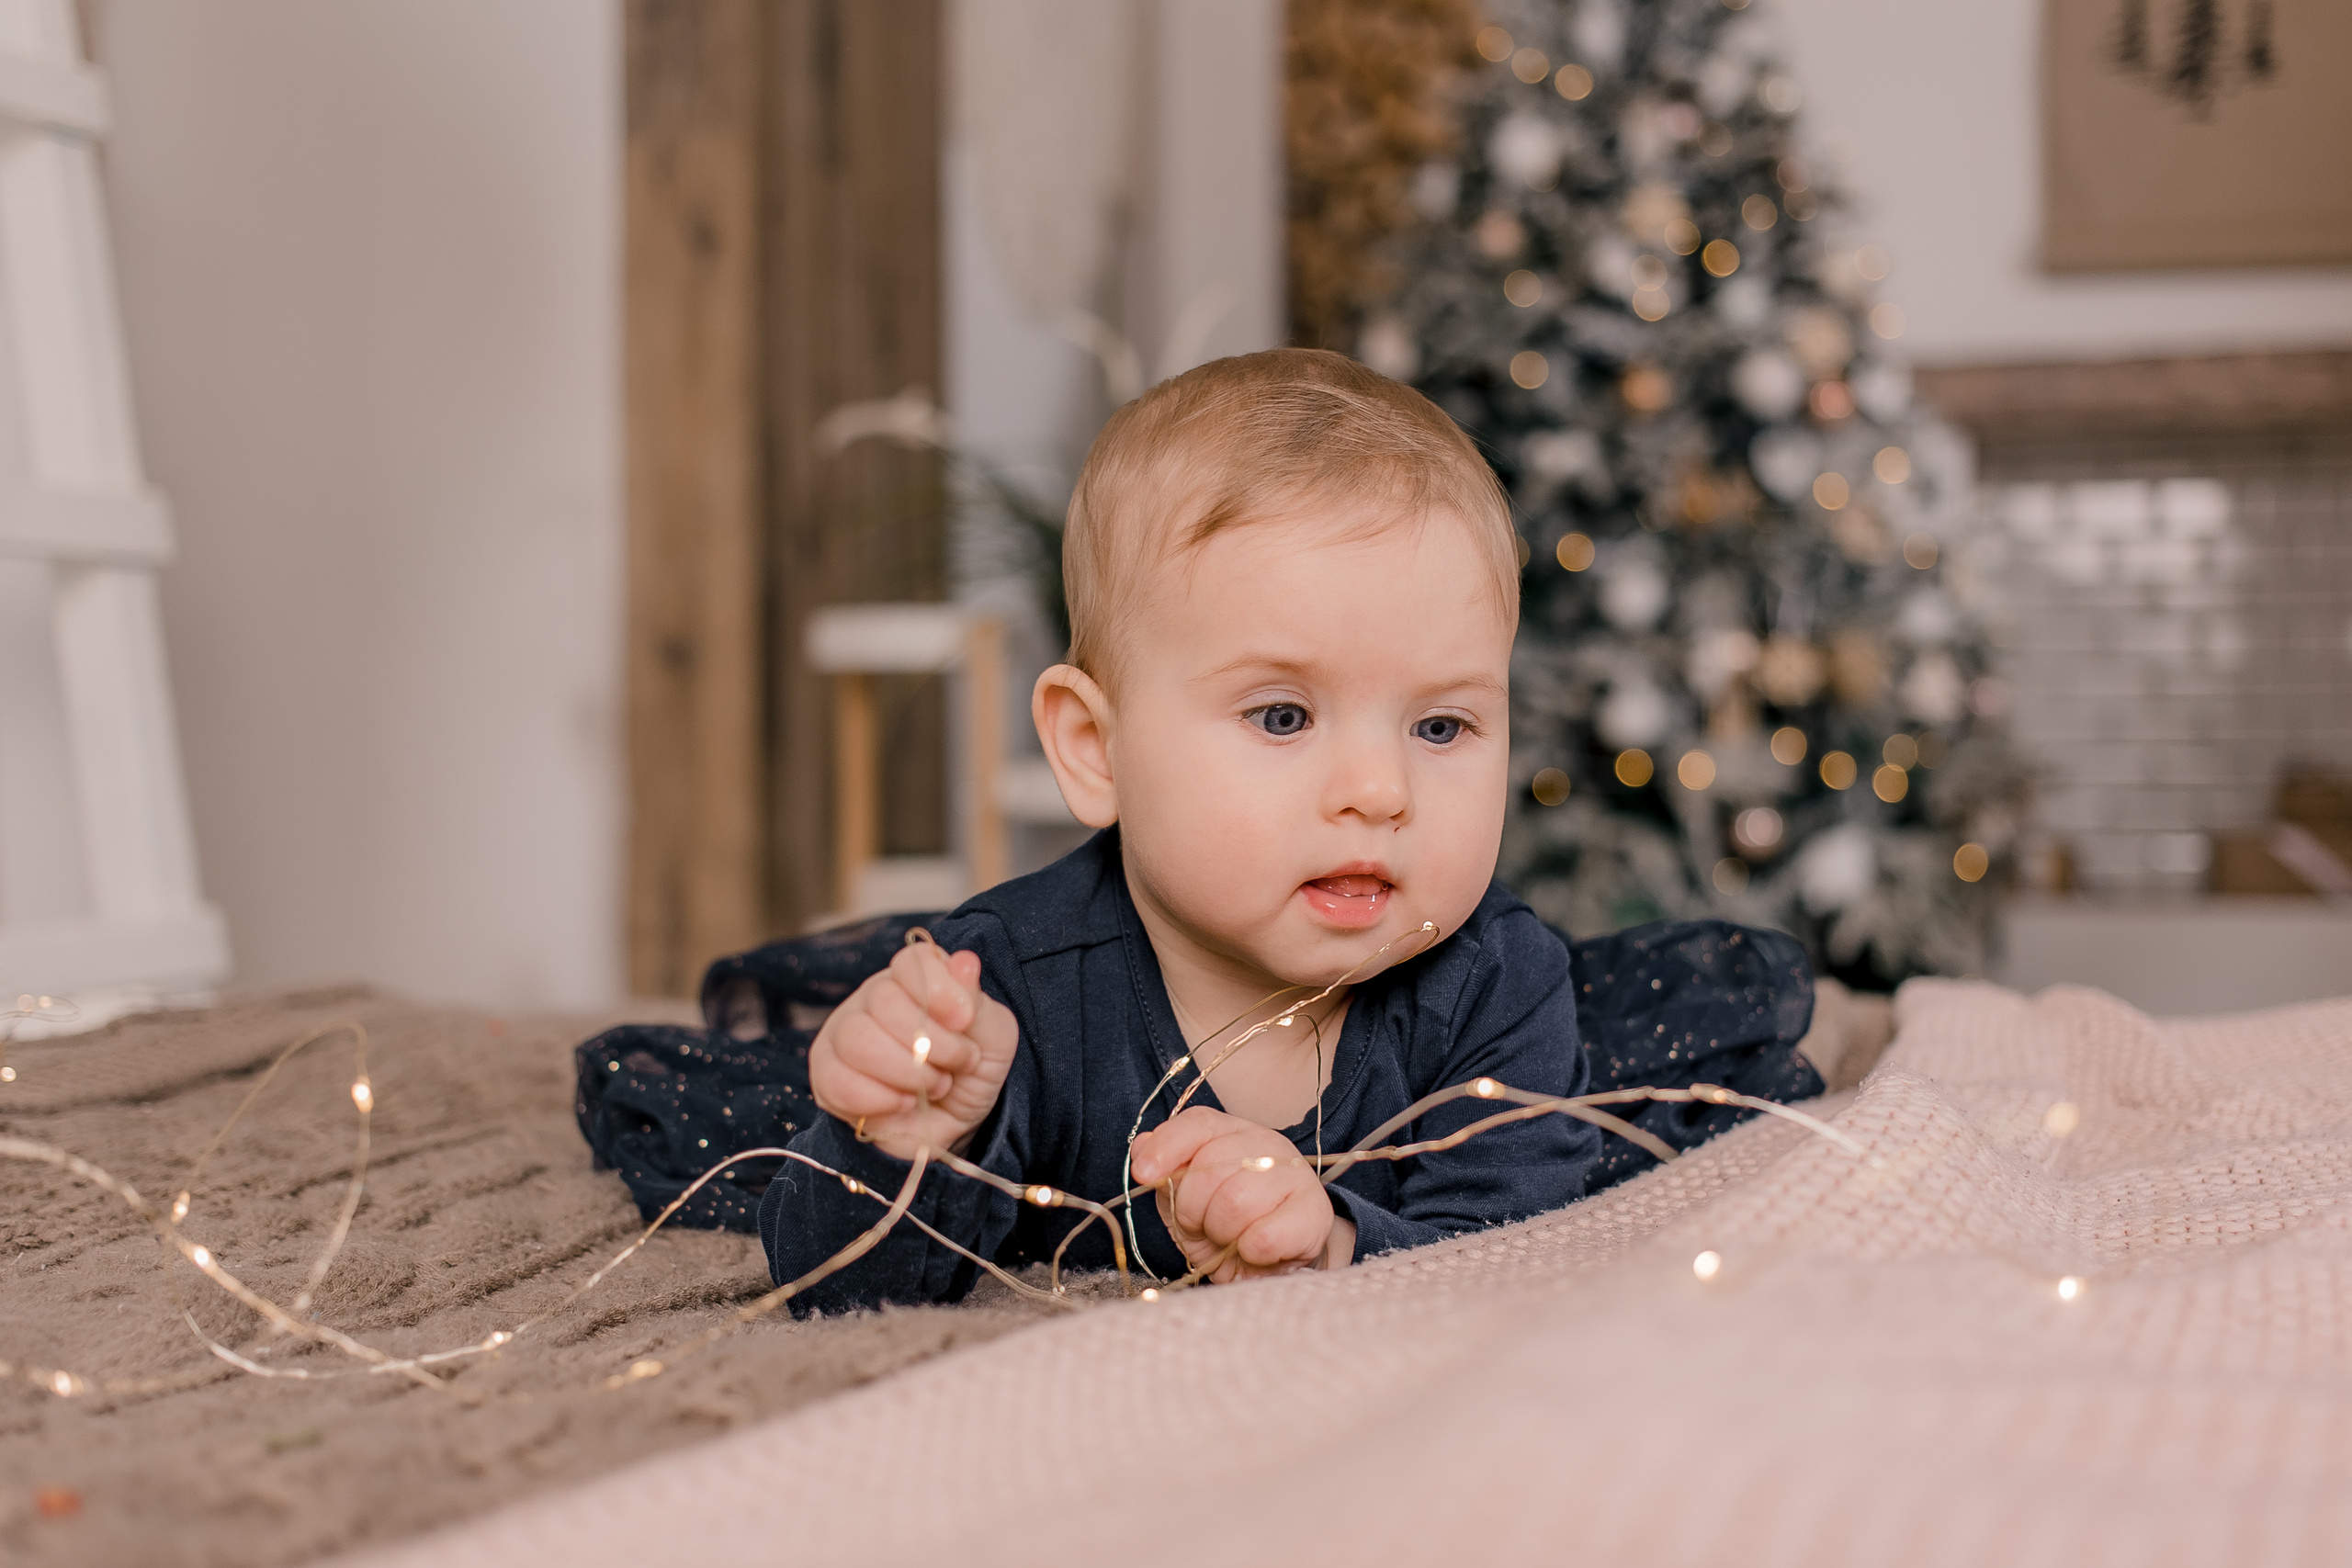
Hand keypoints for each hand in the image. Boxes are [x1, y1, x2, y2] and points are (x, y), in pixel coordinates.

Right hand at [807, 943, 1017, 1160]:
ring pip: (856, 1039)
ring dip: (907, 1072)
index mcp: (914, 979)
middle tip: (957, 1065)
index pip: (911, 961)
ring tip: (935, 1087)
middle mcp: (873, 999)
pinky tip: (904, 1103)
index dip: (939, 988)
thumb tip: (965, 962)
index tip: (965, 1020)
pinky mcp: (826, 1076)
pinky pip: (837, 1080)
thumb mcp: (992, 1038)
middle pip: (883, 1001)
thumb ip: (978, 1003)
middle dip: (932, 1043)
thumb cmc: (970, 1072)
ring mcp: (843, 1034)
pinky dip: (880, 1098)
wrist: (952, 1125)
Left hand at [1128, 1107, 1345, 1282]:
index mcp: (1232, 1132)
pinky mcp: (1315, 1214)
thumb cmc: (1225, 1226)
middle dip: (1193, 1209)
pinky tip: (1252, 1251)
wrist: (1274, 1263)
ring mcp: (1295, 1175)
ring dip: (1222, 1233)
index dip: (1167, 1146)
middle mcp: (1267, 1144)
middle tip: (1202, 1227)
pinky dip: (1249, 1252)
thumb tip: (1141, 1148)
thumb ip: (1165, 1172)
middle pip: (1212, 1167)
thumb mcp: (1185, 1199)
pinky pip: (1265, 1236)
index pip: (1198, 1123)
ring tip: (1229, 1240)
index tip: (1143, 1173)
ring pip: (1237, 1202)